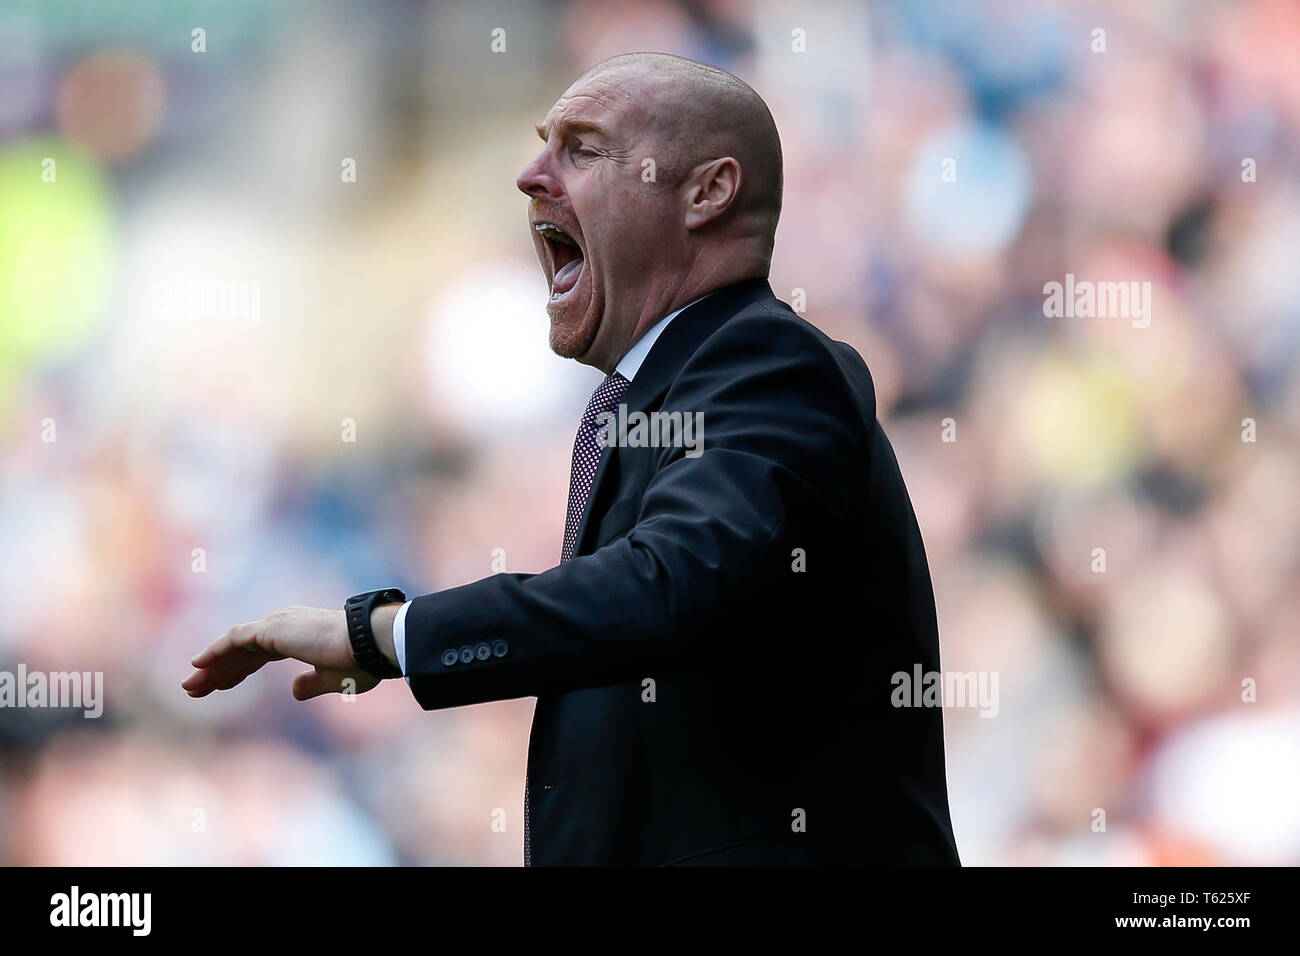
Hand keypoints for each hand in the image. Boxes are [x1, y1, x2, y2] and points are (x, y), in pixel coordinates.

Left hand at [182, 605, 380, 700]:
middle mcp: (285, 626)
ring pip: (234, 646)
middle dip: (218, 671)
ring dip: (211, 666)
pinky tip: (197, 665)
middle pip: (242, 651)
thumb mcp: (332, 680)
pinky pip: (235, 639)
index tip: (221, 688)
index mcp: (299, 636)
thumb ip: (310, 684)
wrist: (371, 644)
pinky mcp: (272, 630)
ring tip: (190, 686)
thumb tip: (294, 691)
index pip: (259, 655)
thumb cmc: (360, 661)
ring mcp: (277, 625)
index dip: (239, 672)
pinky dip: (215, 651)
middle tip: (195, 690)